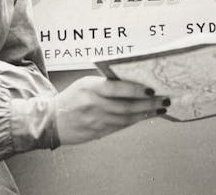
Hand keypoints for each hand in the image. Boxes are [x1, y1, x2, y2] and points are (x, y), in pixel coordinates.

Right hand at [54, 76, 168, 144]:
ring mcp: (96, 121)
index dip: (135, 89)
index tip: (152, 89)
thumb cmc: (72, 97)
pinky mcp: (98, 133)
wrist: (50, 121)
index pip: (117, 88)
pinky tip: (146, 116)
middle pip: (126, 106)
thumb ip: (106, 83)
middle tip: (165, 99)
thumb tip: (135, 83)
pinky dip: (135, 121)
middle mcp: (93, 105)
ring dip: (146, 114)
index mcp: (90, 88)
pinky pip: (121, 126)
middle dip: (149, 104)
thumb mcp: (86, 83)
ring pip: (126, 118)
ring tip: (160, 108)